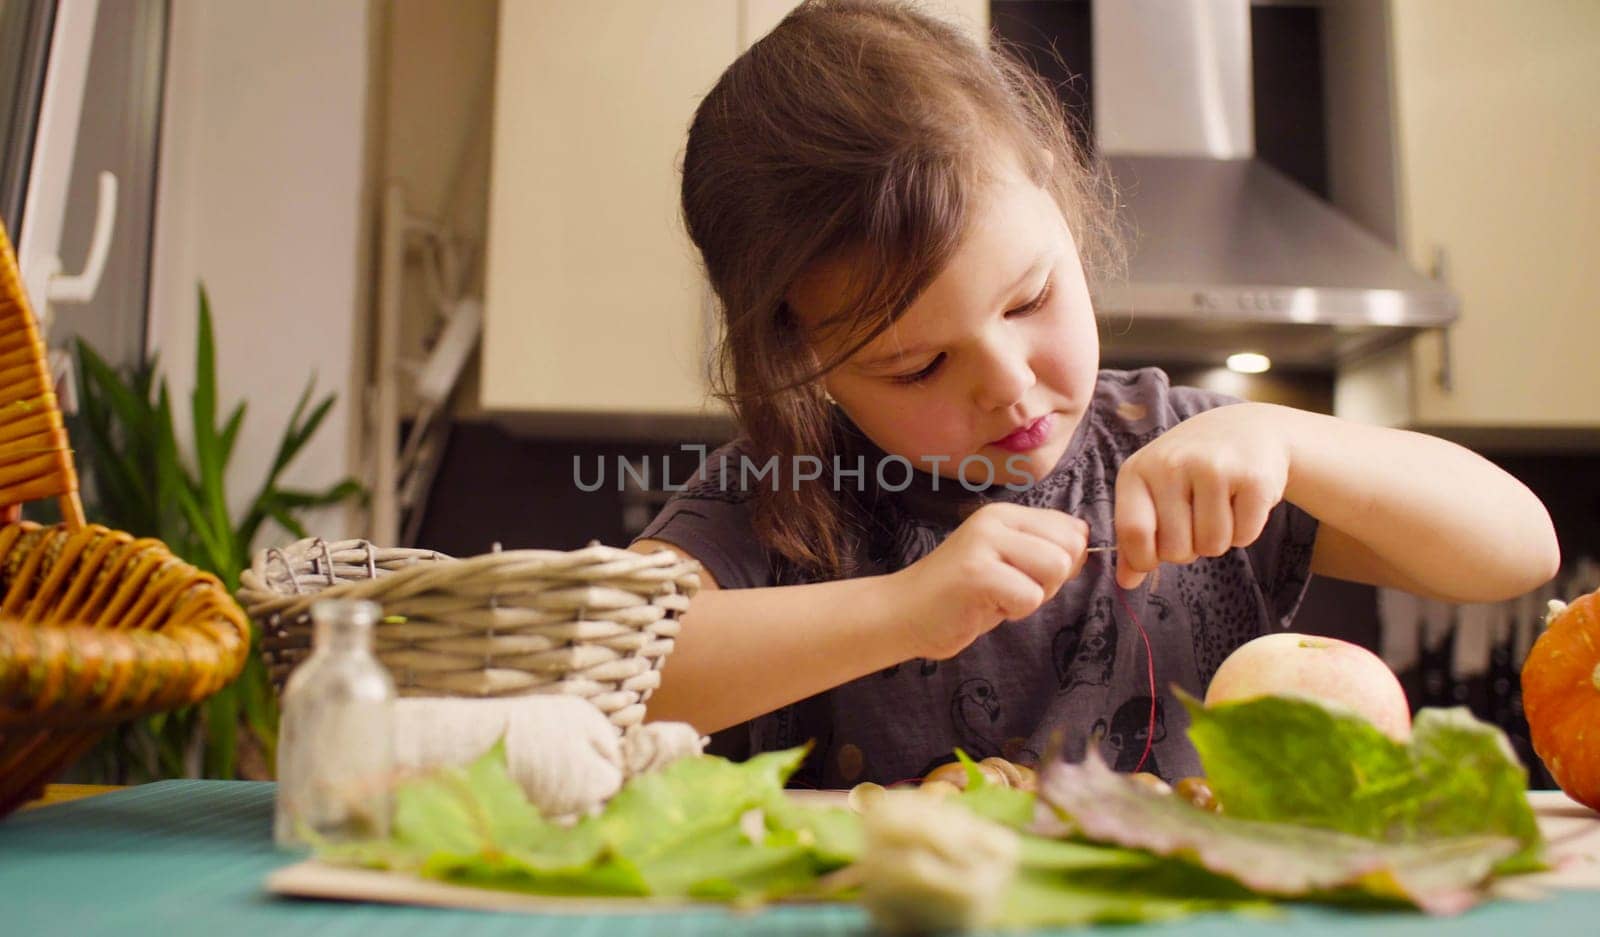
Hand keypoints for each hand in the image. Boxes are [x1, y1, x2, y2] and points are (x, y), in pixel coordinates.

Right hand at [889, 502, 1088, 659]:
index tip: (1026, 576)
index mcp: (1005, 514)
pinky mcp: (977, 573)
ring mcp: (984, 544)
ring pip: (1055, 569)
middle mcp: (996, 520)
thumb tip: (1085, 540)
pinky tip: (985, 607)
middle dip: (1051, 581)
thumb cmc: (961, 596)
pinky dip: (1015, 611)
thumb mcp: (1007, 563)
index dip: (1062, 563)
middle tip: (1012, 590)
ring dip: (1034, 596)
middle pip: (1070, 548)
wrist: (903, 613)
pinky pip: (1030, 596)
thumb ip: (1043, 550)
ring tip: (999, 596)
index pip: (1072, 529)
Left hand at [1114, 403, 1289, 588]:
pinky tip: (1242, 501)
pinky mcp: (1253, 478)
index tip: (1156, 555)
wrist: (1247, 430)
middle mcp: (1171, 465)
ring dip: (1219, 540)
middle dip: (1189, 549)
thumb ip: (1134, 538)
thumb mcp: (1152, 491)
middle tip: (1197, 519)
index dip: (1145, 559)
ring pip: (1213, 546)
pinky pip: (1245, 537)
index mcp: (1137, 471)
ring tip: (1219, 507)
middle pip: (1176, 550)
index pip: (1133, 534)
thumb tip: (1126, 582)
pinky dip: (1246, 531)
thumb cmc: (1189, 470)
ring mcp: (1214, 468)